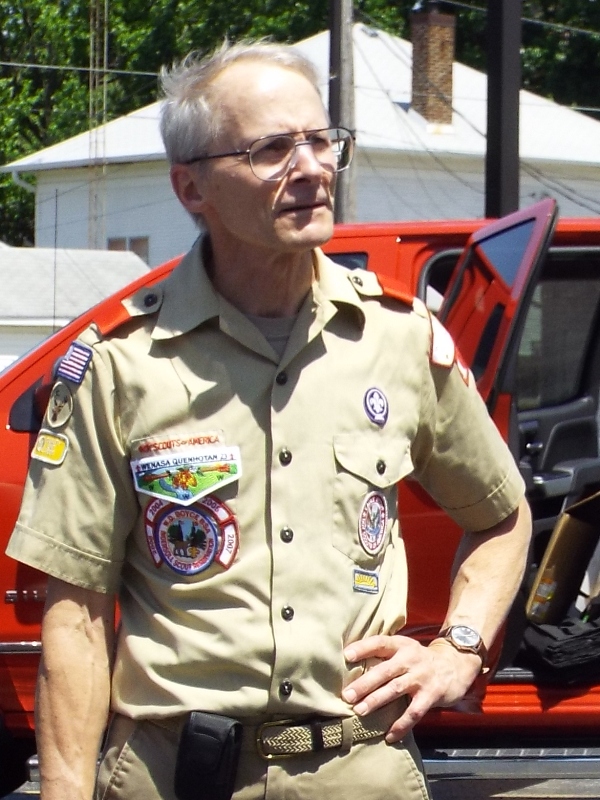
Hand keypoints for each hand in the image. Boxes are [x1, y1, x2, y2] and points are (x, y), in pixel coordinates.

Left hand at [341, 634, 481, 741]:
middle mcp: (410, 659)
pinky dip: (401, 725)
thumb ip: (385, 655)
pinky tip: (389, 736)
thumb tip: (352, 666)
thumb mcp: (404, 649)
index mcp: (401, 645)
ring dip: (376, 701)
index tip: (346, 655)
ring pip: (395, 689)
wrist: (455, 664)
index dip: (363, 647)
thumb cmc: (420, 659)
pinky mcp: (431, 695)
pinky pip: (414, 712)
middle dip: (365, 683)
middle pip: (384, 670)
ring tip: (360, 711)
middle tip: (347, 695)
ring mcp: (421, 677)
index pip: (380, 642)